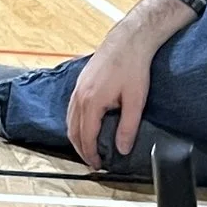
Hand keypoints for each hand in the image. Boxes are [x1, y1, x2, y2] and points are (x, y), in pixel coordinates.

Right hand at [65, 0, 192, 167]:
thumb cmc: (132, 67)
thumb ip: (128, 127)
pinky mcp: (81, 83)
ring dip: (77, 138)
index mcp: (91, 102)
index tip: (98, 165)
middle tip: (93, 162)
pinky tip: (85, 127)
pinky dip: (76, 124)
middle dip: (82, 150)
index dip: (91, 154)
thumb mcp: (135, 101)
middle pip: (73, 132)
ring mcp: (78, 89)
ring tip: (88, 149)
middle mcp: (79, 97)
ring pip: (70, 121)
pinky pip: (72, 110)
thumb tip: (123, 148)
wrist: (128, 41)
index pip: (86, 137)